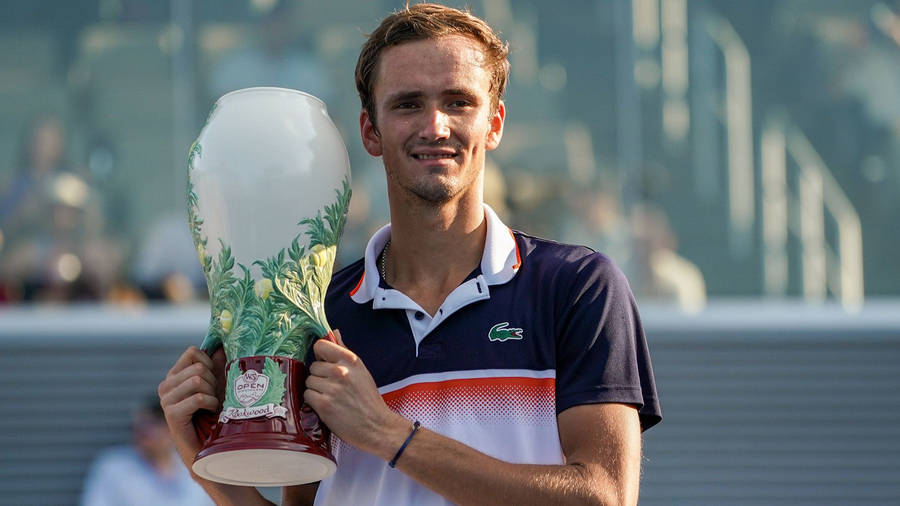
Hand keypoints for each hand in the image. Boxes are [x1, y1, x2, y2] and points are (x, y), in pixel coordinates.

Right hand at [158, 346, 225, 467]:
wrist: (210, 445)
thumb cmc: (215, 412)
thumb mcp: (218, 382)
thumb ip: (217, 362)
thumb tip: (222, 342)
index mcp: (175, 375)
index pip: (193, 352)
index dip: (210, 363)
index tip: (214, 380)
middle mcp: (166, 385)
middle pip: (198, 367)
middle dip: (214, 381)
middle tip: (213, 397)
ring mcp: (166, 400)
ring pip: (198, 380)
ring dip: (213, 394)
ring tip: (211, 405)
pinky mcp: (172, 414)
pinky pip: (198, 397)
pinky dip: (210, 404)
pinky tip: (209, 412)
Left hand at [304, 330, 407, 456]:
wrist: (376, 426)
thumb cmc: (368, 399)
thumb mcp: (360, 370)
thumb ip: (344, 351)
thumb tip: (333, 332)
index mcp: (350, 360)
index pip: (320, 346)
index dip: (320, 356)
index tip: (325, 363)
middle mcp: (341, 371)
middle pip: (313, 366)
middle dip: (319, 377)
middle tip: (333, 387)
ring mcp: (332, 388)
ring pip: (309, 382)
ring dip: (316, 390)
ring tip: (331, 398)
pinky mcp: (324, 405)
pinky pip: (307, 396)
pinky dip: (314, 402)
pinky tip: (327, 406)